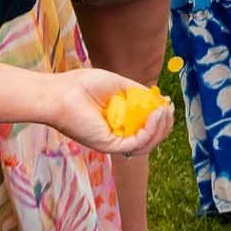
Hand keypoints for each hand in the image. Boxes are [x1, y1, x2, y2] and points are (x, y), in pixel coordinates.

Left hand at [50, 69, 174, 156]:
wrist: (61, 93)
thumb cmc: (83, 86)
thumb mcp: (119, 85)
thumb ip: (138, 93)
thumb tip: (158, 99)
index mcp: (119, 123)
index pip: (147, 128)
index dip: (161, 118)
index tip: (167, 102)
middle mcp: (117, 135)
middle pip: (151, 138)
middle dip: (165, 124)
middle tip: (168, 108)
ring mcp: (113, 141)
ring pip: (147, 144)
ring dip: (161, 128)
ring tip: (164, 110)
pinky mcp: (108, 145)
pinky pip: (137, 143)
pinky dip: (151, 130)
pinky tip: (155, 114)